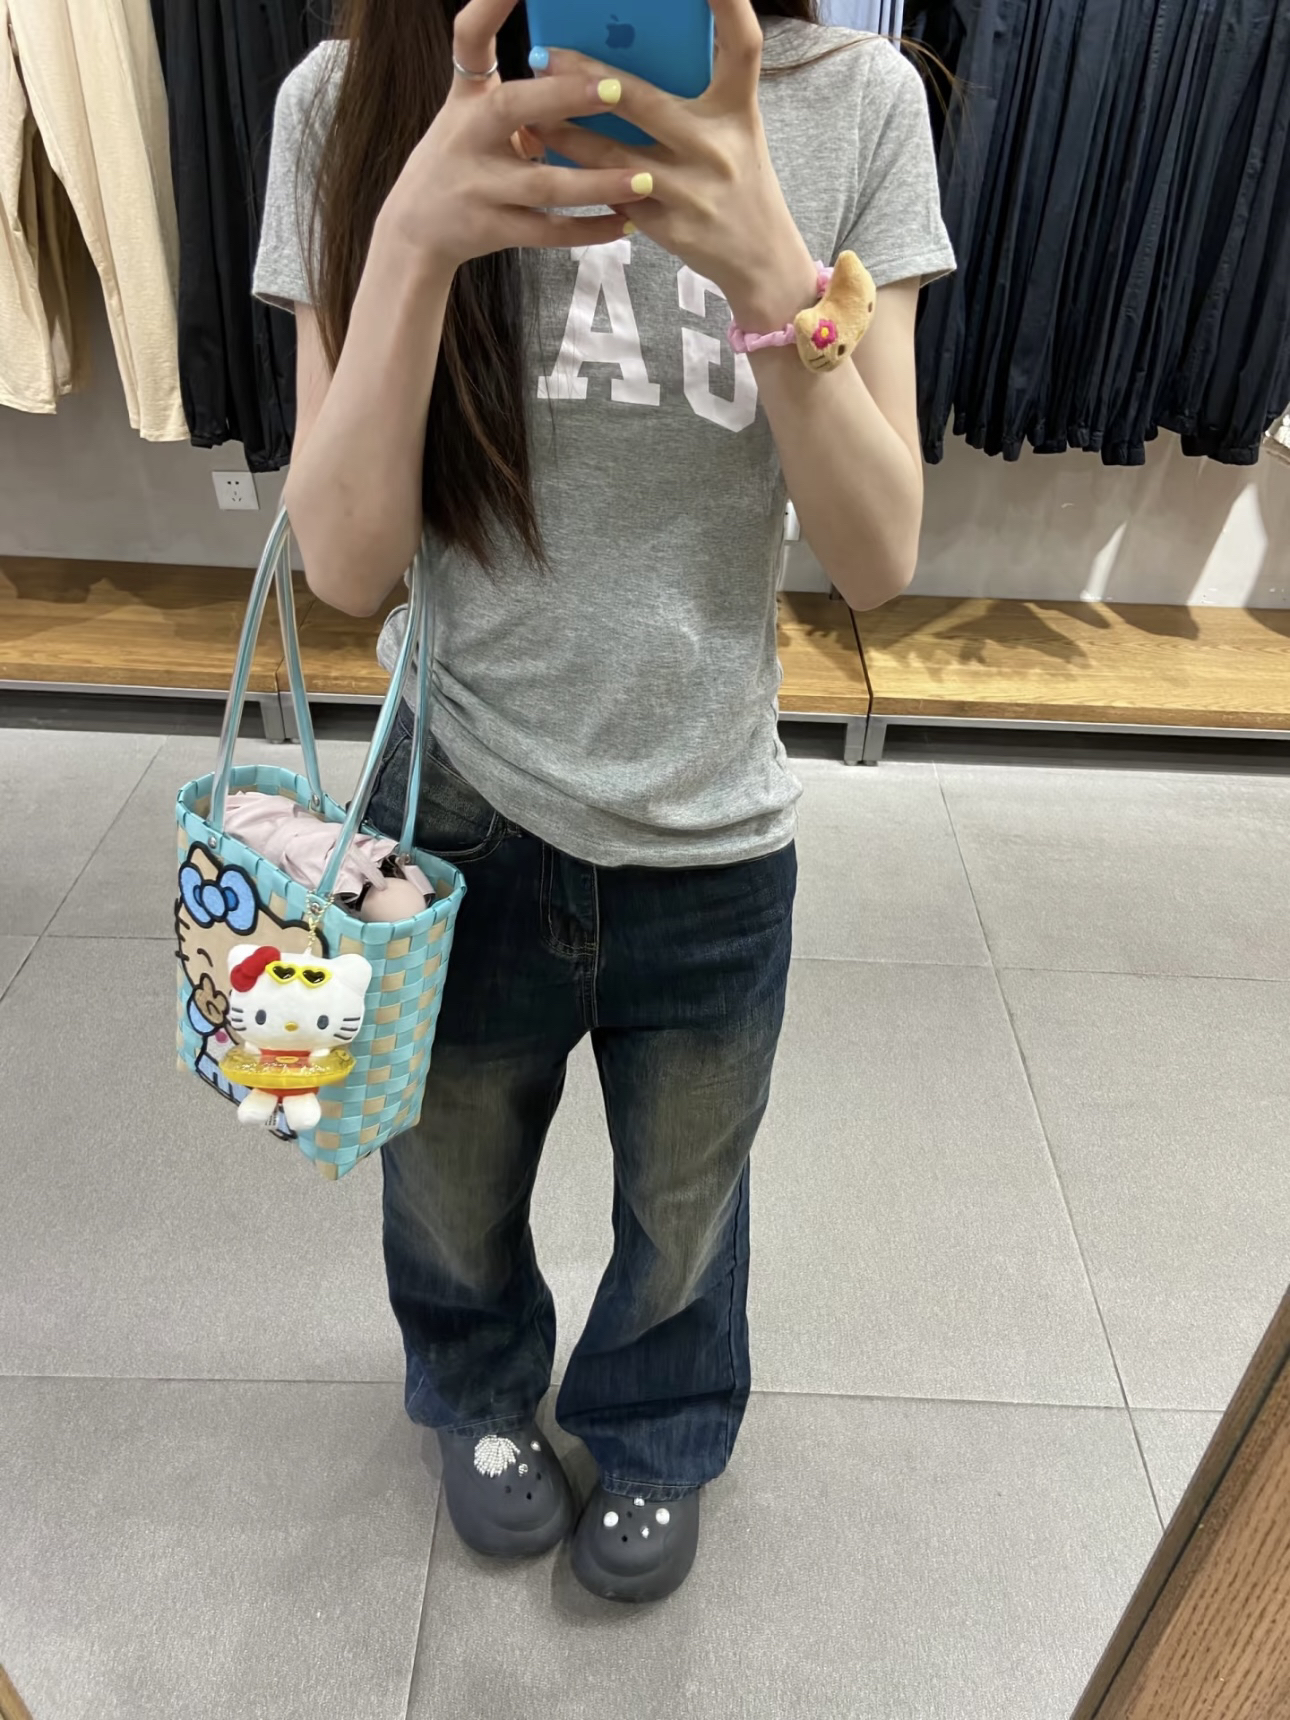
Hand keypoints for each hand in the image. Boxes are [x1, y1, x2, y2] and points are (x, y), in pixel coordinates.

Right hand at [380, 0, 652, 274]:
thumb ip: (521, 91)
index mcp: (467, 97)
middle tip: (615, 89)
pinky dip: (589, 230)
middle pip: (513, 109)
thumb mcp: (473, 111)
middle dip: (563, 97)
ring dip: (597, 183)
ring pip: (544, 185)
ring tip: (646, 179)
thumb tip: (588, 65)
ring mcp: (478, 186)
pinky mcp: (492, 229)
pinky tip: (627, 222)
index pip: (469, 38)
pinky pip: (548, 232)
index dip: (490, 6)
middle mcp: (468, 135)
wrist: (416, 229)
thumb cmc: (463, 157)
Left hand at [531, 0, 819, 329]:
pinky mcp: (672, 227)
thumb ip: (693, 99)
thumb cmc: (740, 183)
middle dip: (586, 78)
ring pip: (613, 156)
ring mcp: (693, 190)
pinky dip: (582, 180)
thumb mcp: (734, 132)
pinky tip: (553, 165)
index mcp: (739, 110)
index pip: (743, 44)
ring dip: (566, 134)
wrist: (763, 261)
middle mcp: (717, 146)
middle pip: (642, 100)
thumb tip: (624, 70)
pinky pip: (614, 197)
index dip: (728, 3)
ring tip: (530, 116)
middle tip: (545, 57)